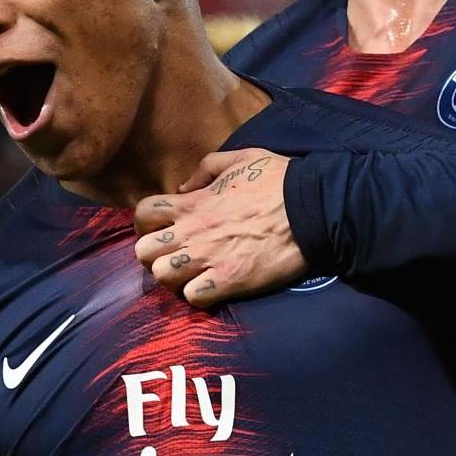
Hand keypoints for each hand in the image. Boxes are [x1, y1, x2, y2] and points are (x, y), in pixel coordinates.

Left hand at [133, 149, 302, 308]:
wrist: (312, 207)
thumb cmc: (278, 180)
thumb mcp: (240, 158)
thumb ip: (205, 169)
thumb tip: (182, 188)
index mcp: (193, 202)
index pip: (143, 214)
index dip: (146, 225)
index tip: (162, 230)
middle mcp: (193, 231)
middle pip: (143, 251)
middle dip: (154, 256)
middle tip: (175, 257)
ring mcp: (209, 258)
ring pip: (162, 277)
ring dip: (174, 279)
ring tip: (192, 275)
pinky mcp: (229, 280)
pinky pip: (193, 297)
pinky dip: (198, 296)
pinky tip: (212, 287)